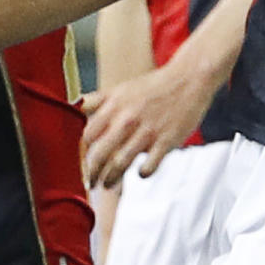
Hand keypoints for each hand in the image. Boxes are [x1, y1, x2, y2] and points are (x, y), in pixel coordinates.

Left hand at [77, 60, 215, 188]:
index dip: (82, 152)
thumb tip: (75, 107)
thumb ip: (98, 100)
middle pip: (99, 155)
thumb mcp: (121, 88)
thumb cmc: (153, 86)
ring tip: (108, 185)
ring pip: (120, 164)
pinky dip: (143, 173)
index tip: (84, 162)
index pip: (88, 136)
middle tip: (91, 183)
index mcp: (114, 106)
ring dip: (111, 179)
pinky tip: (141, 173)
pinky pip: (149, 166)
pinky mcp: (166, 141)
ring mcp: (147, 132)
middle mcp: (127, 119)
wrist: (189, 79)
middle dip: (92, 174)